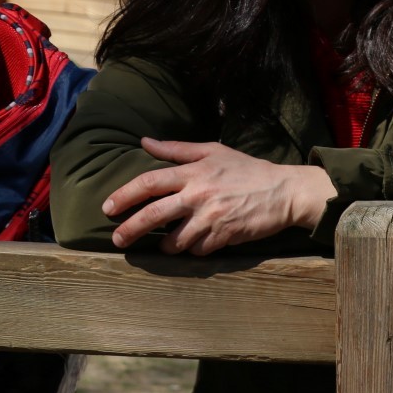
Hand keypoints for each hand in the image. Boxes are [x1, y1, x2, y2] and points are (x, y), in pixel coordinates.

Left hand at [103, 138, 336, 254]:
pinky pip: (199, 249)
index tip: (108, 208)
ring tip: (166, 245)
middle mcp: (198, 196)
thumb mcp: (213, 151)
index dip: (124, 196)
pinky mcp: (226, 236)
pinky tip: (196, 246)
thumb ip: (177, 149)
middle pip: (154, 215)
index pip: (148, 183)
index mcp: (192, 173)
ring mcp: (212, 218)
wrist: (284, 192)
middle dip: (131, 229)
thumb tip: (145, 142)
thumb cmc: (248, 170)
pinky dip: (194, 250)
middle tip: (117, 240)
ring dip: (167, 245)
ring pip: (176, 239)